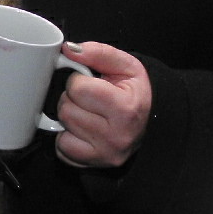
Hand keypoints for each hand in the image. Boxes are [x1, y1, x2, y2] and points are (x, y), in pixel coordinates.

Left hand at [53, 41, 151, 168]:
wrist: (151, 123)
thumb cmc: (134, 93)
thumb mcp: (125, 66)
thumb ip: (97, 53)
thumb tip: (69, 49)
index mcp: (126, 109)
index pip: (77, 89)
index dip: (78, 81)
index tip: (90, 83)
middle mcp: (116, 136)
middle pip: (66, 108)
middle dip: (72, 99)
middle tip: (89, 100)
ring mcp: (104, 153)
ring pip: (61, 127)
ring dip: (69, 117)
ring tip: (88, 113)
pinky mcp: (92, 164)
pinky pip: (61, 148)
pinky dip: (67, 138)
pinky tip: (83, 130)